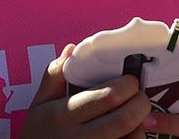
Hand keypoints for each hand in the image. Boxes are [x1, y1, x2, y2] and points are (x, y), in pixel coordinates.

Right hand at [20, 45, 151, 137]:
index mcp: (63, 116)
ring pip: (132, 138)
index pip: (107, 96)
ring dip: (140, 124)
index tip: (130, 80)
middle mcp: (79, 138)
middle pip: (125, 118)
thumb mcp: (38, 106)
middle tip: (139, 96)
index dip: (127, 85)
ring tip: (133, 116)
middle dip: (140, 102)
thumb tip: (72, 49)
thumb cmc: (38, 135)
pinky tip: (126, 134)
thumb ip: (54, 76)